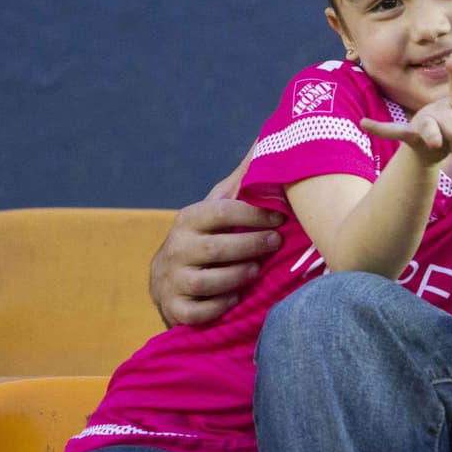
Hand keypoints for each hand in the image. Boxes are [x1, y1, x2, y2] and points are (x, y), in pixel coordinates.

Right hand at [149, 147, 283, 327]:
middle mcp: (176, 248)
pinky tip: (236, 297)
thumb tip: (265, 140)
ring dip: (239, 276)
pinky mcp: (174, 309)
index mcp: (189, 218)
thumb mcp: (217, 207)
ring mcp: (172, 279)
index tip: (282, 217)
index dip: (255, 214)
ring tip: (258, 269)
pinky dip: (220, 305)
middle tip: (276, 243)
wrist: (169, 279)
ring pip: (210, 281)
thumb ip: (241, 181)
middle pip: (219, 248)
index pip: (223, 211)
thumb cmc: (206, 237)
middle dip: (252, 245)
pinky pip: (199, 311)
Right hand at [360, 58, 451, 165]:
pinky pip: (393, 130)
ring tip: (436, 144)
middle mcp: (438, 108)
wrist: (435, 149)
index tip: (451, 61)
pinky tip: (365, 123)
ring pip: (429, 130)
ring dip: (436, 139)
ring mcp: (423, 121)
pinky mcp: (410, 134)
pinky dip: (380, 128)